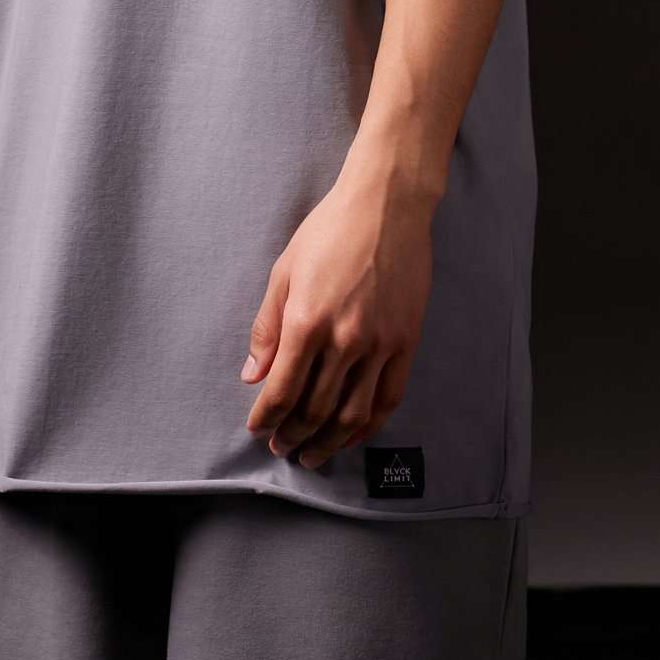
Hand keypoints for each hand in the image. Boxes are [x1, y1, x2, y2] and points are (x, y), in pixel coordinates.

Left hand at [240, 170, 434, 468]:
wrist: (388, 204)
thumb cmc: (330, 230)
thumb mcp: (284, 271)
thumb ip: (267, 328)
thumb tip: (253, 376)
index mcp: (307, 322)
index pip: (282, 390)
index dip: (266, 418)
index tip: (257, 429)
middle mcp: (344, 340)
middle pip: (315, 409)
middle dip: (292, 435)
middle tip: (280, 447)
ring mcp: (380, 344)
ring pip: (352, 413)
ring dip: (329, 442)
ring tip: (313, 454)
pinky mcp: (406, 342)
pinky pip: (389, 397)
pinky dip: (369, 425)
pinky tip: (353, 434)